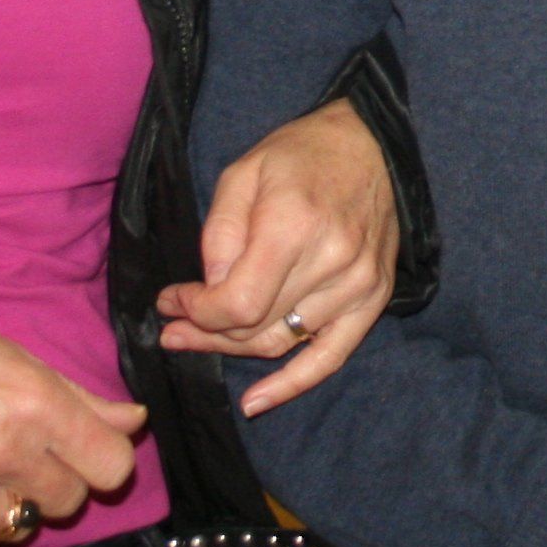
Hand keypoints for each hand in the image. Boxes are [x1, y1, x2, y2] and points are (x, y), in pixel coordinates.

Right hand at [0, 319, 143, 546]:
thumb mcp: (20, 361)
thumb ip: (82, 399)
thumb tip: (134, 421)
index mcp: (36, 407)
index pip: (111, 468)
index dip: (102, 460)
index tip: (85, 452)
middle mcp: (2, 454)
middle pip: (69, 502)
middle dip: (55, 482)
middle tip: (25, 457)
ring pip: (20, 528)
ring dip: (9, 505)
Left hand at [156, 96, 398, 416]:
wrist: (373, 144)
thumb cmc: (300, 154)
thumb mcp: (243, 173)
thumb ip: (220, 234)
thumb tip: (209, 289)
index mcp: (294, 226)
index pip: (235, 304)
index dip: (196, 313)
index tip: (172, 301)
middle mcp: (332, 262)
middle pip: (254, 328)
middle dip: (204, 331)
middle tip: (173, 327)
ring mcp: (358, 286)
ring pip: (280, 342)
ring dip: (234, 349)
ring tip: (199, 340)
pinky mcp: (373, 299)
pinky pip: (330, 357)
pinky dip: (291, 385)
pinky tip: (254, 403)